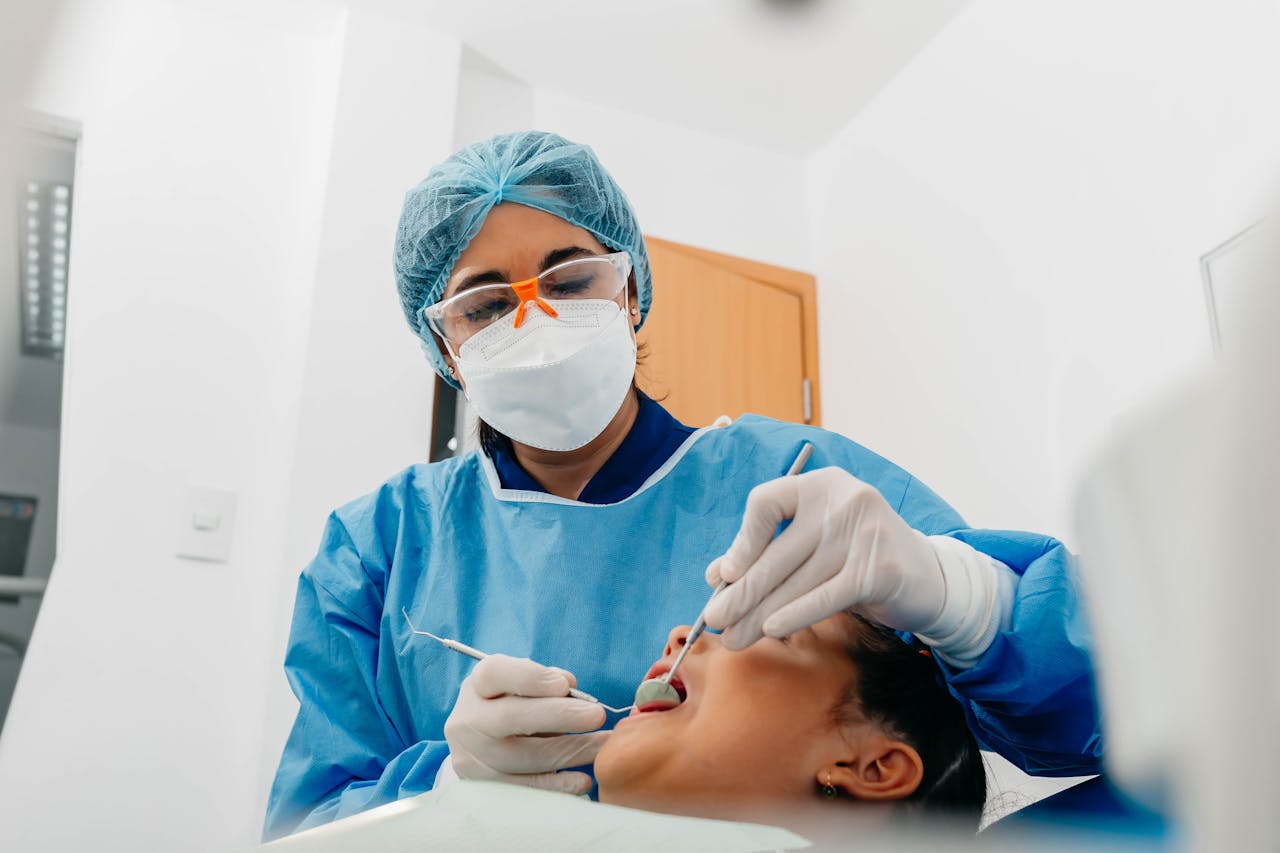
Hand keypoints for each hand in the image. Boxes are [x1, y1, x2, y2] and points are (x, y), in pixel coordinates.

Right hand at [443, 654, 609, 794]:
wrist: (478, 744)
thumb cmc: (510, 703)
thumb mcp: (520, 683)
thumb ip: (545, 679)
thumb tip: (570, 688)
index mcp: (477, 685)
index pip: (497, 674)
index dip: (532, 678)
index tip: (565, 684)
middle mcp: (468, 720)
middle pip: (511, 716)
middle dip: (560, 715)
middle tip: (597, 715)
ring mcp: (473, 757)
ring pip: (525, 756)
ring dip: (571, 751)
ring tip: (604, 744)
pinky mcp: (485, 787)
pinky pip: (526, 788)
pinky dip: (557, 785)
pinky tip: (582, 780)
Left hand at [702, 467, 946, 648]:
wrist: (927, 577)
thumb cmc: (856, 560)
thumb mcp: (813, 546)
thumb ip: (767, 552)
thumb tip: (717, 574)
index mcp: (820, 485)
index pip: (766, 502)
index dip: (742, 540)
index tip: (725, 575)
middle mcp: (844, 499)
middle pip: (778, 550)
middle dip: (742, 592)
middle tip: (714, 620)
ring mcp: (865, 532)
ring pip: (797, 579)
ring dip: (759, 614)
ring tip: (735, 638)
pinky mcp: (880, 568)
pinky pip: (826, 596)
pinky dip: (795, 614)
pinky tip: (771, 629)